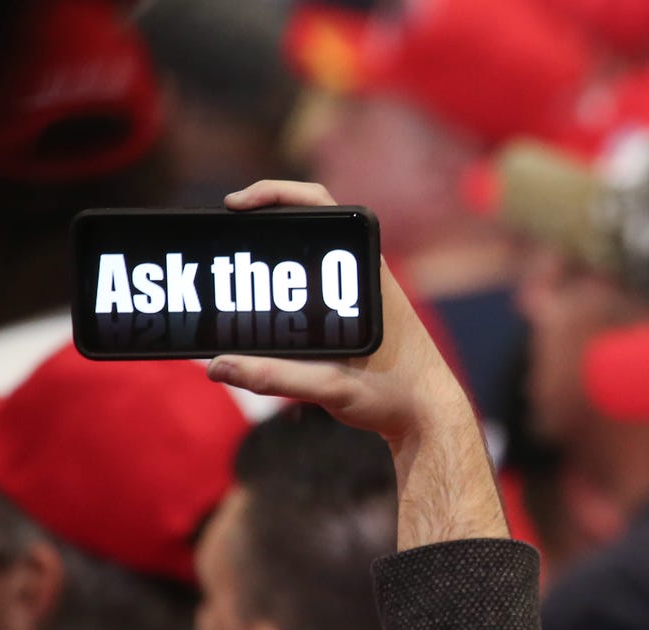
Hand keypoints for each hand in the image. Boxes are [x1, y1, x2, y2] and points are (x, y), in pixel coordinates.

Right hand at [209, 180, 507, 548]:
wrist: (430, 418)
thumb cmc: (395, 398)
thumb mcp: (331, 388)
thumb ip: (274, 377)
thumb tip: (218, 366)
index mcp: (367, 274)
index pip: (319, 205)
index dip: (274, 194)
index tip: (236, 205)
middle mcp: (366, 274)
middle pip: (308, 225)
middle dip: (263, 222)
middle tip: (224, 236)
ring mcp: (363, 292)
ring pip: (312, 257)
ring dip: (275, 256)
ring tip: (234, 270)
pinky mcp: (358, 313)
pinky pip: (317, 283)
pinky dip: (286, 285)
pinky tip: (260, 303)